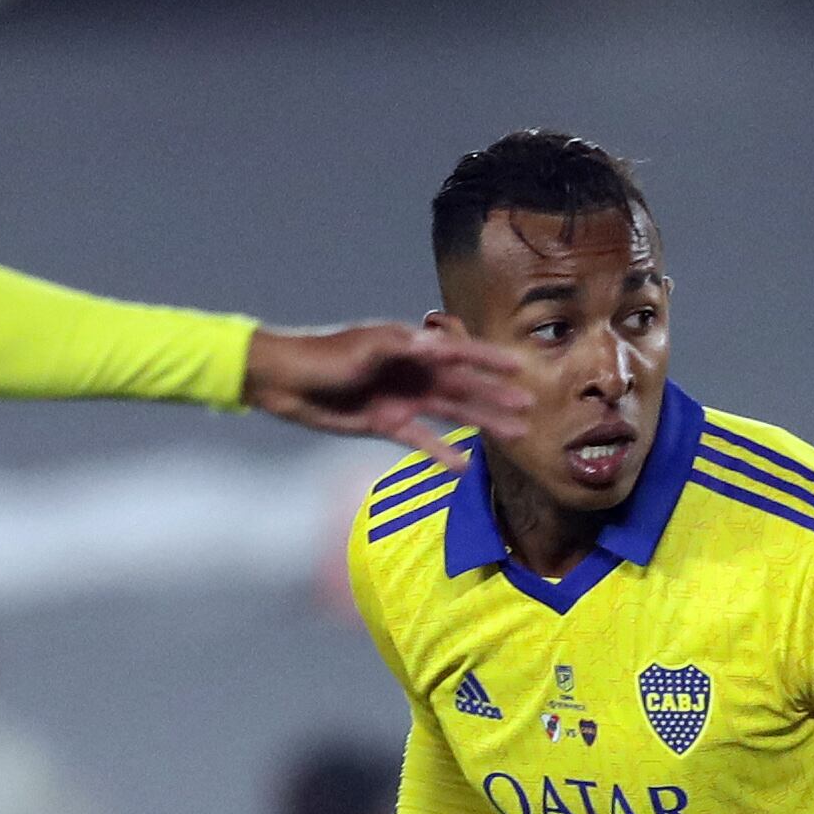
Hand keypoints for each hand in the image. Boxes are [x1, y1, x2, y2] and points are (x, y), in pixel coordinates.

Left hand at [243, 323, 528, 449]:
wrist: (284, 382)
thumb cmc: (322, 355)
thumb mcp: (364, 347)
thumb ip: (403, 347)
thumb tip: (439, 347)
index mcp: (410, 347)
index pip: (459, 352)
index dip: (489, 359)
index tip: (520, 368)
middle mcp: (413, 372)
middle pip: (463, 386)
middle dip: (495, 396)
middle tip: (529, 408)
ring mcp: (403, 399)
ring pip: (451, 413)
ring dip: (481, 423)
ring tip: (512, 435)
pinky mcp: (387, 424)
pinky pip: (422, 440)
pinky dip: (441, 453)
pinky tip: (464, 466)